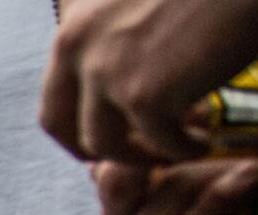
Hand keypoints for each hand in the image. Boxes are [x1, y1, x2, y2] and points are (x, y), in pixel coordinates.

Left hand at [40, 0, 257, 160]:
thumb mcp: (133, 4)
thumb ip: (110, 37)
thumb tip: (106, 81)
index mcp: (73, 22)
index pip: (54, 94)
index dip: (78, 122)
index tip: (111, 130)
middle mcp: (76, 47)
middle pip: (60, 127)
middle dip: (96, 150)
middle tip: (134, 154)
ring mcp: (107, 72)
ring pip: (104, 145)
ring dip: (141, 156)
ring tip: (176, 147)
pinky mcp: (146, 94)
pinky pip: (158, 144)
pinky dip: (182, 150)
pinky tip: (203, 142)